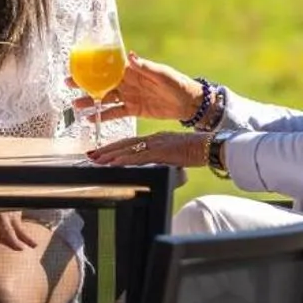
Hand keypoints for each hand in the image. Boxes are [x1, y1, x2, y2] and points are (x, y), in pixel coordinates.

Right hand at [67, 52, 203, 124]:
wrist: (189, 103)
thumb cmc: (178, 83)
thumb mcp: (163, 74)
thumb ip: (146, 67)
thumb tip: (132, 56)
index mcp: (132, 70)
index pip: (108, 66)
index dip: (93, 65)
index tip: (78, 64)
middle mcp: (127, 82)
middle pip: (101, 82)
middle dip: (85, 83)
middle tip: (68, 83)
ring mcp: (129, 96)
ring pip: (105, 98)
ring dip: (90, 101)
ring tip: (75, 106)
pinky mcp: (133, 110)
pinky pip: (115, 113)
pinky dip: (103, 116)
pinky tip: (90, 119)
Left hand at [88, 131, 209, 169]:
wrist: (211, 146)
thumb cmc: (197, 150)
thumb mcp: (175, 153)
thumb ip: (162, 155)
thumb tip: (154, 163)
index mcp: (156, 139)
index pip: (131, 142)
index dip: (115, 147)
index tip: (102, 152)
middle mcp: (153, 139)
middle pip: (125, 144)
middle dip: (107, 150)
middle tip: (92, 155)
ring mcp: (157, 145)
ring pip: (129, 149)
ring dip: (111, 155)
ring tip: (97, 160)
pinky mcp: (162, 152)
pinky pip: (140, 156)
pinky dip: (126, 160)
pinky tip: (115, 163)